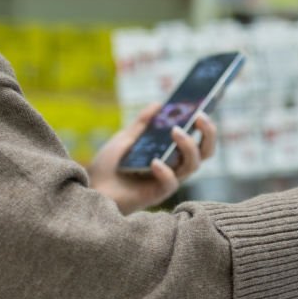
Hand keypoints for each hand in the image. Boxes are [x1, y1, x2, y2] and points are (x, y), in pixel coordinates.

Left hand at [88, 103, 217, 213]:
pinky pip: (171, 183)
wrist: (90, 187)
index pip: (199, 141)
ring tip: (175, 130)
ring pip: (193, 165)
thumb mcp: (126, 138)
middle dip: (208, 134)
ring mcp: (167, 181)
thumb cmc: (108, 166)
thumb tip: (159, 104)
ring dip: (188, 146)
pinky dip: (165, 171)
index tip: (204, 108)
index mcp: (171, 154)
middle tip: (199, 116)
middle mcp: (174, 167)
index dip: (206, 127)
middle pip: (204, 153)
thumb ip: (142, 123)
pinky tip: (154, 162)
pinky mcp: (157, 194)